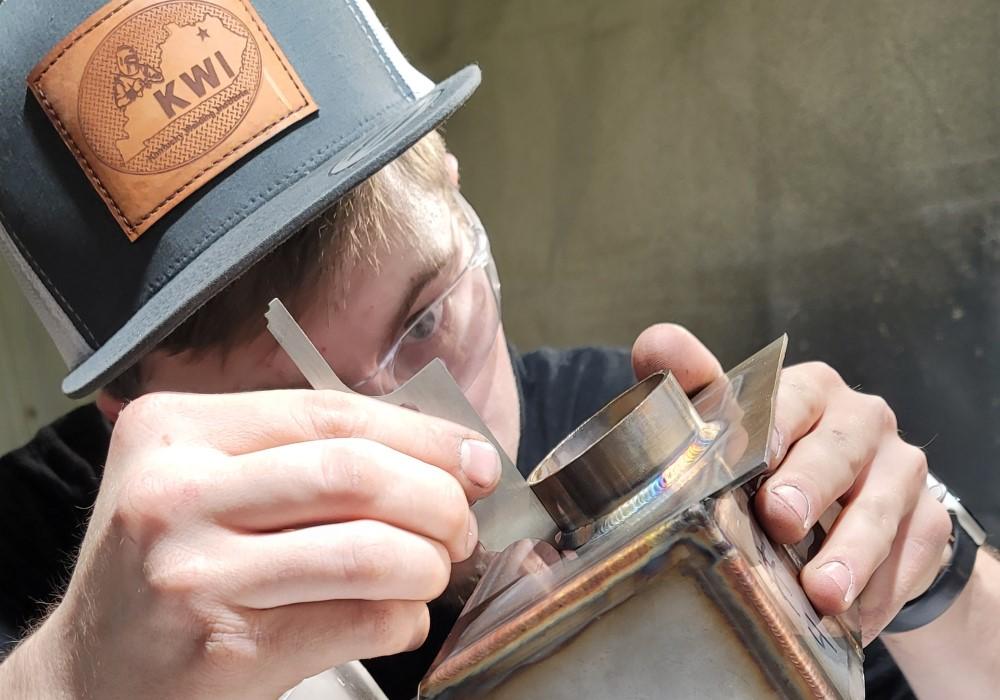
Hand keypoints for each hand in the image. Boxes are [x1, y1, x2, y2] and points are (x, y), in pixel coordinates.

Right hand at [14, 390, 500, 698]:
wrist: (88, 675)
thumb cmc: (169, 564)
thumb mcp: (209, 481)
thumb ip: (304, 454)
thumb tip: (444, 453)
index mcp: (178, 429)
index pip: (332, 413)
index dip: (423, 434)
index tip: (474, 459)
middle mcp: (177, 492)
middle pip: (355, 474)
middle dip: (438, 499)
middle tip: (462, 525)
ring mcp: (195, 572)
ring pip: (367, 550)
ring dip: (429, 563)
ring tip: (435, 571)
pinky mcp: (223, 647)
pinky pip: (358, 620)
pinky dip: (404, 618)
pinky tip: (400, 617)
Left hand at [633, 324, 951, 643]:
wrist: (847, 510)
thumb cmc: (772, 462)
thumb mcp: (732, 426)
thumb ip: (695, 388)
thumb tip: (657, 342)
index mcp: (807, 391)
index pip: (787, 398)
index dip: (769, 425)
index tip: (754, 453)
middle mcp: (859, 420)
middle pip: (838, 448)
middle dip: (809, 485)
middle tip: (781, 519)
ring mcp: (899, 468)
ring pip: (880, 506)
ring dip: (851, 552)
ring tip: (823, 592)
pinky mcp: (928, 519)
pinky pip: (909, 556)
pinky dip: (879, 591)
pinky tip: (853, 619)